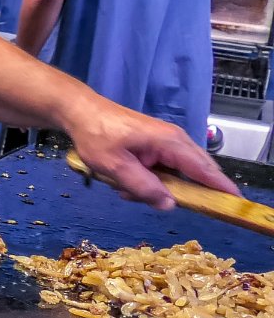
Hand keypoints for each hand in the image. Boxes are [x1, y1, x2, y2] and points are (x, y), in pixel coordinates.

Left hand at [60, 96, 236, 207]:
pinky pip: (162, 170)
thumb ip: (143, 187)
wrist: (81, 112)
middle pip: (193, 175)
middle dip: (173, 193)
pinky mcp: (156, 147)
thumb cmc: (97, 135)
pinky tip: (123, 181)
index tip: (235, 203)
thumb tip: (171, 205)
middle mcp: (176, 141)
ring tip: (123, 187)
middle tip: (141, 196)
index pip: (205, 169)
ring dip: (153, 187)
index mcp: (171, 143)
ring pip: (175, 176)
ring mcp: (166, 143)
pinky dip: (146, 180)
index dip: (221, 188)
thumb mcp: (115, 167)